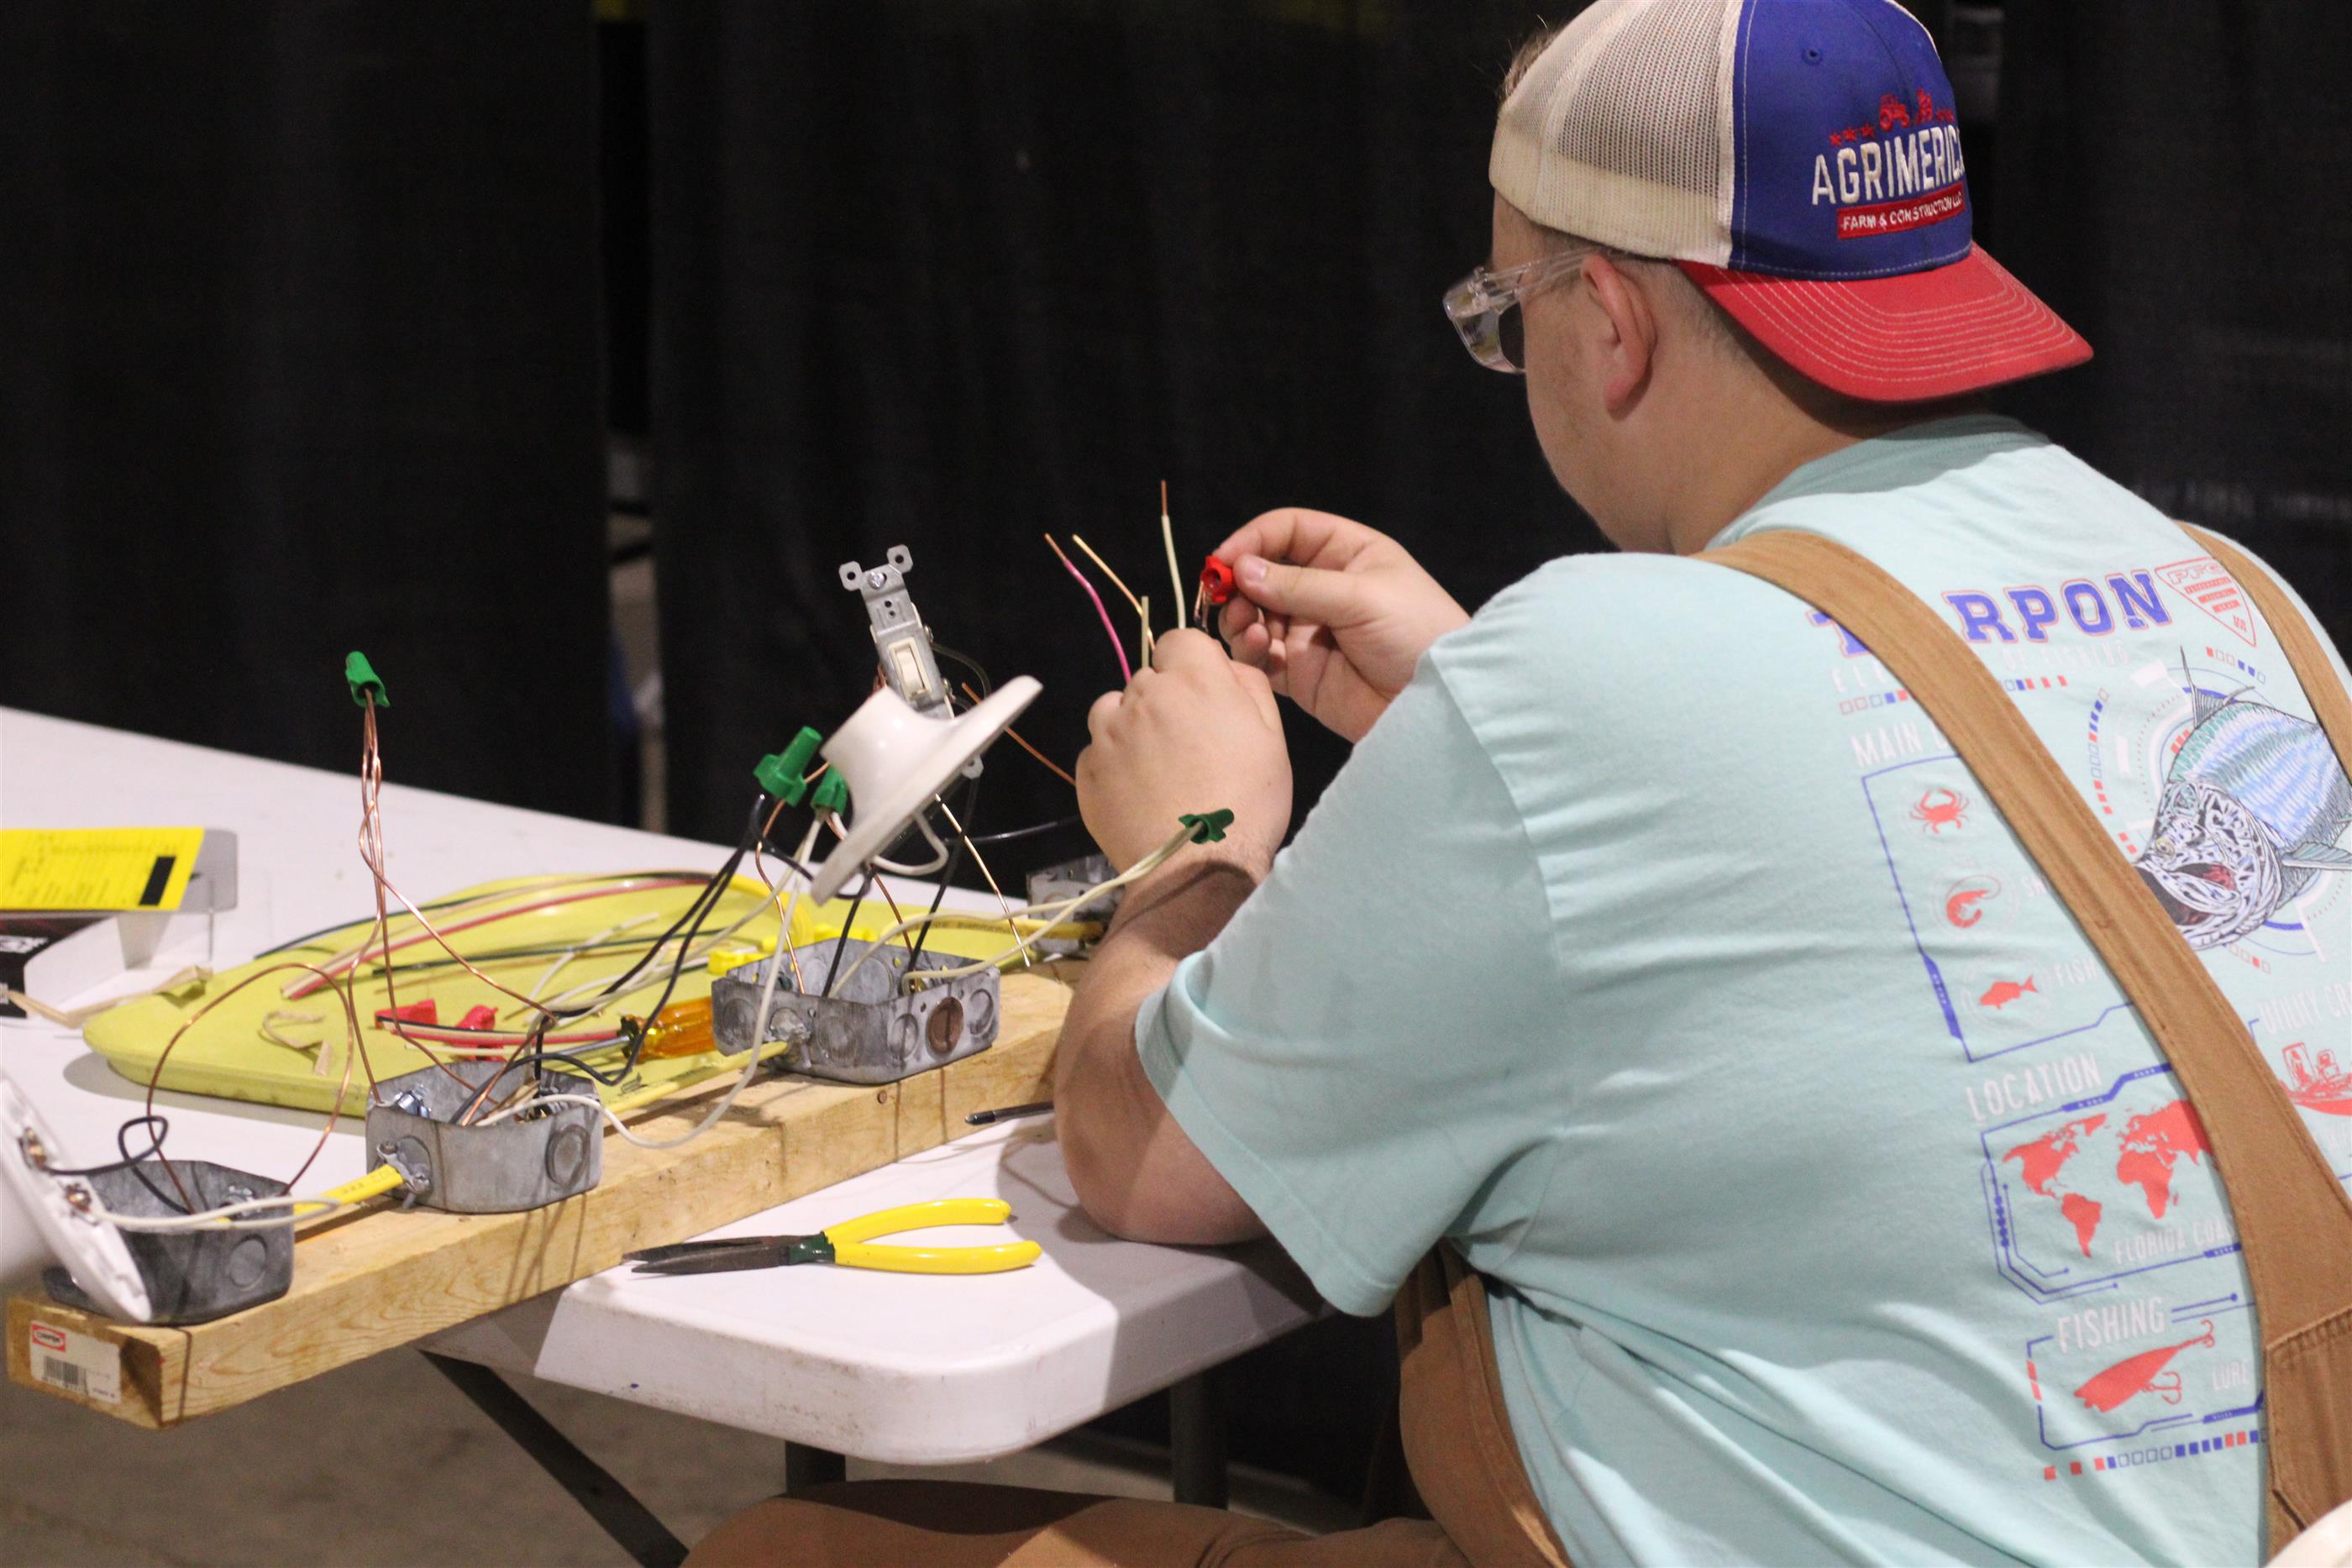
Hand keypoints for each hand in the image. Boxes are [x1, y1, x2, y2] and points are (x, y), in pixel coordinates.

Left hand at [1076, 630, 1290, 874]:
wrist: (1197, 870)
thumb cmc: (1248, 803)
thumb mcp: (1271, 738)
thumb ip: (1248, 687)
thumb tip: (1227, 667)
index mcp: (1192, 680)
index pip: (1179, 640)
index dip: (1193, 664)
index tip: (1204, 696)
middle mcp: (1142, 696)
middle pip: (1148, 678)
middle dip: (1165, 700)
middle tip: (1189, 744)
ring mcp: (1107, 734)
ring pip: (1114, 710)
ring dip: (1132, 726)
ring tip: (1158, 768)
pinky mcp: (1087, 771)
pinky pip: (1098, 751)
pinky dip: (1114, 764)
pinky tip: (1139, 793)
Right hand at [1214, 509, 1467, 743]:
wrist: (1438, 704)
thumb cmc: (1417, 633)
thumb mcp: (1362, 597)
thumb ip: (1299, 584)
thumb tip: (1241, 569)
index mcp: (1347, 554)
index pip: (1289, 531)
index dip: (1254, 539)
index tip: (1224, 559)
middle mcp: (1323, 588)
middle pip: (1262, 574)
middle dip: (1238, 584)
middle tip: (1222, 599)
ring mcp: (1309, 631)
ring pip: (1254, 616)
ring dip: (1239, 618)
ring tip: (1245, 627)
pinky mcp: (1300, 672)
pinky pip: (1260, 657)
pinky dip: (1249, 652)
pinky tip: (1257, 650)